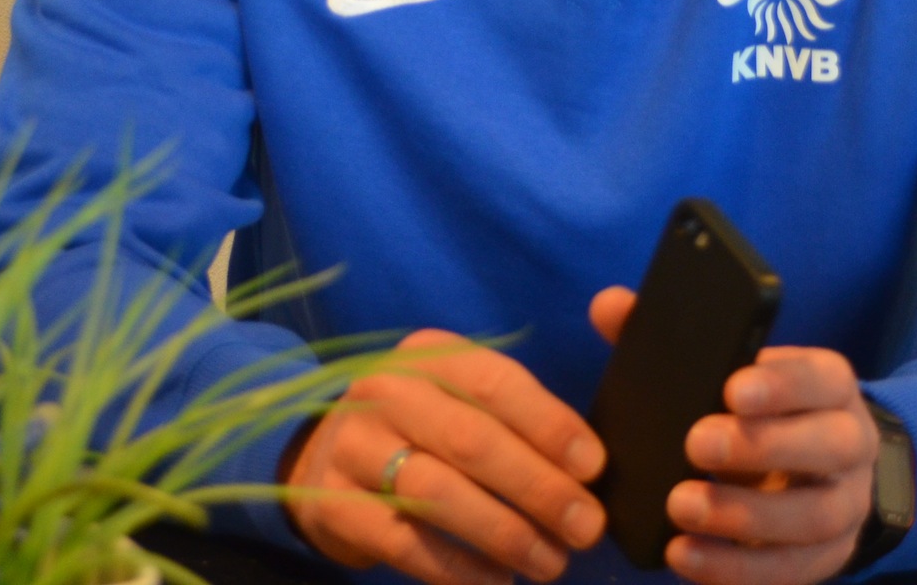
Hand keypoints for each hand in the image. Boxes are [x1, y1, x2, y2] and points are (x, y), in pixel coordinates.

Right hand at [283, 330, 607, 584]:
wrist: (323, 458)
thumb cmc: (422, 430)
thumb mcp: (458, 399)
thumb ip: (514, 418)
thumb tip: (589, 469)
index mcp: (428, 355)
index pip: (495, 382)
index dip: (549, 424)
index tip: (594, 467)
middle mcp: (386, 391)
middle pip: (470, 439)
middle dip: (537, 487)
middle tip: (586, 527)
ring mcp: (354, 446)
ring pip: (437, 491)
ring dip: (504, 533)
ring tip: (550, 562)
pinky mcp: (335, 504)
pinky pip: (405, 542)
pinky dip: (458, 568)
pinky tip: (498, 580)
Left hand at [589, 289, 876, 584]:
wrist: (819, 473)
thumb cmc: (760, 412)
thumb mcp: (732, 373)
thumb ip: (673, 341)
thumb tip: (609, 306)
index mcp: (829, 388)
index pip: (821, 379)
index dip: (783, 384)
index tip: (732, 389)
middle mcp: (849, 446)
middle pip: (828, 446)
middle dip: (762, 447)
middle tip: (696, 444)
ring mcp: (844, 507)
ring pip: (813, 517)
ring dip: (744, 516)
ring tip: (680, 507)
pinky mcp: (826, 558)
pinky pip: (789, 571)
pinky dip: (735, 568)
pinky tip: (686, 555)